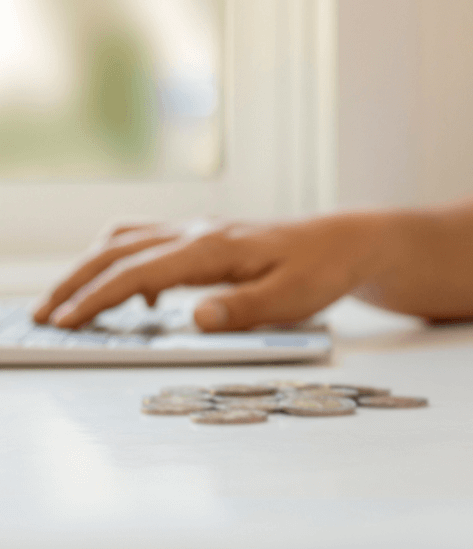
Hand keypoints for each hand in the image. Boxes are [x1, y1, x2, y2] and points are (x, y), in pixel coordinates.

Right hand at [32, 215, 385, 330]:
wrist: (347, 242)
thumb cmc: (321, 270)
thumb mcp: (290, 298)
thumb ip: (242, 309)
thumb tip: (194, 318)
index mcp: (213, 247)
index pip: (139, 272)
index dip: (97, 298)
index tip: (66, 322)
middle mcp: (199, 232)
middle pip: (119, 250)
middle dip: (77, 281)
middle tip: (45, 314)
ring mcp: (202, 231)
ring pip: (130, 240)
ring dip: (94, 267)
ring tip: (72, 301)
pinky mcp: (210, 239)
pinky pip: (152, 243)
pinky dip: (127, 264)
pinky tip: (138, 297)